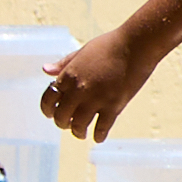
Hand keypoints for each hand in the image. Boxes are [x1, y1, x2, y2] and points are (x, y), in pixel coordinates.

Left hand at [41, 29, 150, 143]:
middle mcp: (79, 89)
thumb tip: (45, 70)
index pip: (48, 100)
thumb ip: (64, 64)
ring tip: (81, 133)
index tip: (51, 114)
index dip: (47, 110)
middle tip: (67, 125)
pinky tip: (98, 137)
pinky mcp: (114, 106)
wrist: (136, 45)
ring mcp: (96, 99)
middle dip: (62, 123)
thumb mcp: (82, 52)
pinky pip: (102, 128)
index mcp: (69, 75)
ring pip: (79, 126)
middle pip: (61, 117)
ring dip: (78, 132)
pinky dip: (98, 135)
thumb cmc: (109, 45)